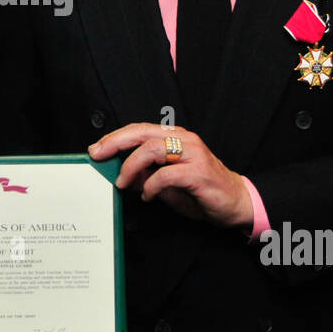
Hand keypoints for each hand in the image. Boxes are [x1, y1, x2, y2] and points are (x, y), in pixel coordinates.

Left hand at [89, 123, 251, 227]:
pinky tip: (148, 195)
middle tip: (98, 154)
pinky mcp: (198, 172)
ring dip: (131, 166)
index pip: (140, 130)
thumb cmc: (201, 190)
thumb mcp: (167, 184)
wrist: (236, 202)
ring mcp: (193, 154)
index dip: (116, 137)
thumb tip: (120, 176)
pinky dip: (151, 186)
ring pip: (152, 149)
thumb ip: (146, 176)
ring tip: (122, 182)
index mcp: (175, 138)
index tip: (97, 148)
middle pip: (142, 133)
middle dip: (115, 142)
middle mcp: (184, 140)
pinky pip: (166, 175)